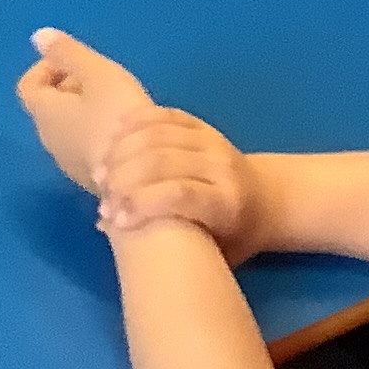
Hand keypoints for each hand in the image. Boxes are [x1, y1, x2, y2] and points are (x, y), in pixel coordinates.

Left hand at [14, 27, 157, 196]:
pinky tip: (122, 133)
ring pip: (67, 127)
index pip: (29, 85)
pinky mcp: (88, 178)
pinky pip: (82, 146)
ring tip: (115, 103)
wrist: (141, 181)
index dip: (47, 68)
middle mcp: (49, 140)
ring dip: (84, 111)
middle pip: (48, 106)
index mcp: (45, 112)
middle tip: (101, 80)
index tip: (75, 63)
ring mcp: (68, 162)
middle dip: (70, 87)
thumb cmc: (118, 119)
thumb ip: (68, 53)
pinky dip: (94, 131)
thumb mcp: (97, 75)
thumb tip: (38, 35)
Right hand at [100, 108, 266, 257]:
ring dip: (122, 150)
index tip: (114, 219)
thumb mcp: (213, 254)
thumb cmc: (234, 238)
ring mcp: (213, 142)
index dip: (142, 202)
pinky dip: (136, 122)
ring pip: (158, 134)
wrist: (268, 201)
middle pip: (162, 161)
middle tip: (102, 195)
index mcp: (226, 203)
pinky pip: (165, 114)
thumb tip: (108, 228)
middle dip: (123, 177)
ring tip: (101, 170)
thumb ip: (168, 244)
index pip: (178, 193)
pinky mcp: (204, 126)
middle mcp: (221, 167)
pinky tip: (114, 135)